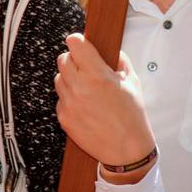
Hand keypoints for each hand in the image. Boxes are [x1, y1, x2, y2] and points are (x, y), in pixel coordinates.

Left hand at [55, 34, 155, 172]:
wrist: (126, 150)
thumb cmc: (131, 118)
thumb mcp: (132, 83)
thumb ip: (120, 62)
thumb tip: (112, 51)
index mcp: (97, 76)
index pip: (75, 44)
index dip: (78, 41)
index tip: (80, 42)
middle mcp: (79, 87)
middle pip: (63, 59)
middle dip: (74, 59)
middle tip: (85, 65)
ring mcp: (69, 102)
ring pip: (59, 78)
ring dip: (70, 78)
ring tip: (87, 88)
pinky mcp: (63, 116)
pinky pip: (60, 98)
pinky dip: (69, 98)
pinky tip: (85, 105)